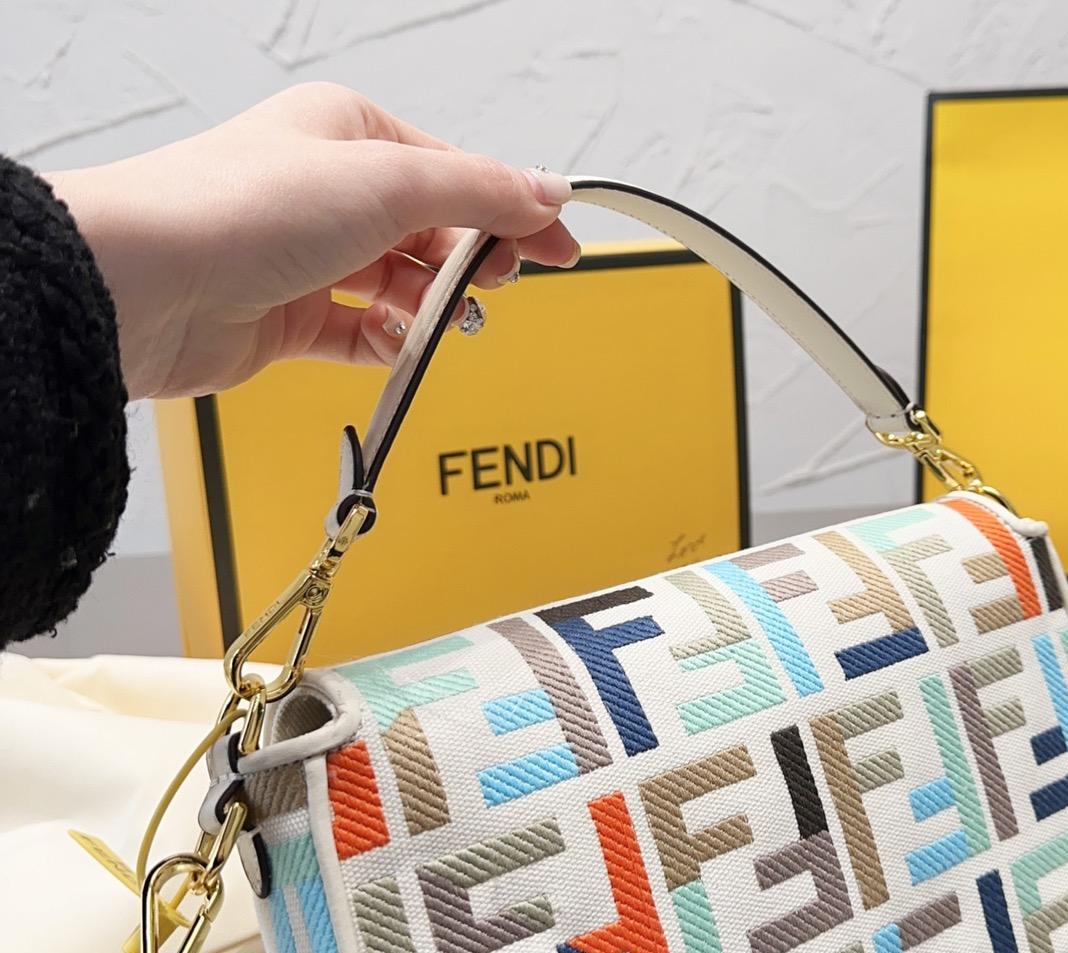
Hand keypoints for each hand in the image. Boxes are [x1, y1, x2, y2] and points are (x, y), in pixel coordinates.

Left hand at [47, 83, 577, 398]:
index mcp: (349, 133)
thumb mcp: (388, 182)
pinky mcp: (288, 316)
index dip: (512, 213)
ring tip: (448, 321)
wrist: (149, 282)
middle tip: (495, 286)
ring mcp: (308, 256)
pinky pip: (362, 334)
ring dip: (430, 307)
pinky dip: (388, 343)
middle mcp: (329, 190)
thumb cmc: (243, 207)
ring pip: (400, 287)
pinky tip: (401, 346)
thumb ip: (478, 191)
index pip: (455, 173)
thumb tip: (548, 191)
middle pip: (432, 232)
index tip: (560, 251)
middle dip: (469, 262)